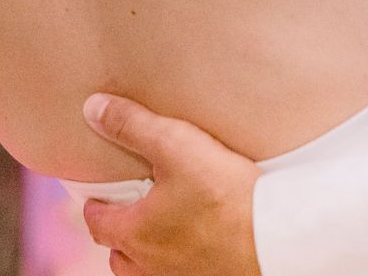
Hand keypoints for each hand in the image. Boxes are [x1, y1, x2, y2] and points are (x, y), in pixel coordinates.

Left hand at [78, 94, 261, 275]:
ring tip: (160, 230)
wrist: (274, 236)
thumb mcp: (175, 145)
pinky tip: (193, 243)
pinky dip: (175, 262)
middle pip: (117, 254)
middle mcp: (149, 264)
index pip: (97, 221)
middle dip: (119, 233)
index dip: (96, 205)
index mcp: (134, 232)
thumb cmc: (224, 195)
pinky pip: (177, 274)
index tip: (101, 194)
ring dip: (144, 253)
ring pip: (144, 272)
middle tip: (131, 209)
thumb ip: (132, 126)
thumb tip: (94, 109)